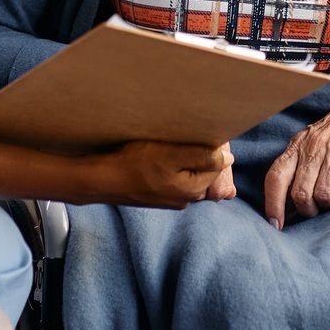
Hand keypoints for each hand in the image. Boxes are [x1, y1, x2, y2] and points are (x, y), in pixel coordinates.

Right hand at [97, 140, 236, 208]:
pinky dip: (174, 167)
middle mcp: (186, 199)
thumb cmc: (134, 165)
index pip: (219, 164)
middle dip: (201, 153)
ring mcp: (171, 198)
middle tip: (185, 136)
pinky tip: (161, 157)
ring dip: (187, 159)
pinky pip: (176, 178)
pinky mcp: (158, 195)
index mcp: (194, 190)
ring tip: (172, 144)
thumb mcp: (172, 156)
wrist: (101, 180)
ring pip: (190, 173)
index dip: (213, 145)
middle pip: (206, 170)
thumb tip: (228, 158)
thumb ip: (203, 157)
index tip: (200, 130)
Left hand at [263, 78, 329, 228]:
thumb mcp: (311, 141)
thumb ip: (298, 163)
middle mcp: (313, 147)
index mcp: (297, 145)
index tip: (276, 225)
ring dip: (328, 205)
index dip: (273, 204)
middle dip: (307, 210)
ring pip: (323, 195)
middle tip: (315, 209)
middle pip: (300, 193)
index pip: (276, 177)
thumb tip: (284, 200)